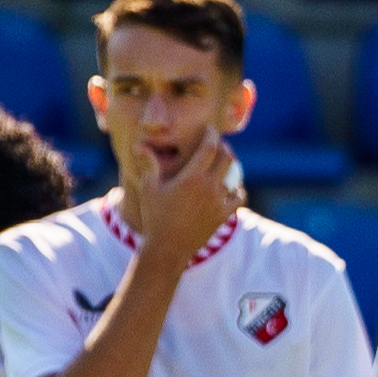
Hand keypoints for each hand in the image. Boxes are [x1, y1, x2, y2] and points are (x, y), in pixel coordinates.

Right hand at [126, 126, 236, 264]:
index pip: (209, 147)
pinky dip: (238, 190)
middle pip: (227, 158)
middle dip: (224, 148)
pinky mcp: (223, 215)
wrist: (167, 248)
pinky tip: (233, 188)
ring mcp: (219, 202)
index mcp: (192, 177)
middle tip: (219, 144)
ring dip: (232, 167)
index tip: (210, 128)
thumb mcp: (149, 188)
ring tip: (225, 163)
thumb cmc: (155, 217)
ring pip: (234, 177)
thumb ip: (149, 164)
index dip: (211, 134)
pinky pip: (238, 197)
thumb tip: (139, 146)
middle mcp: (209, 187)